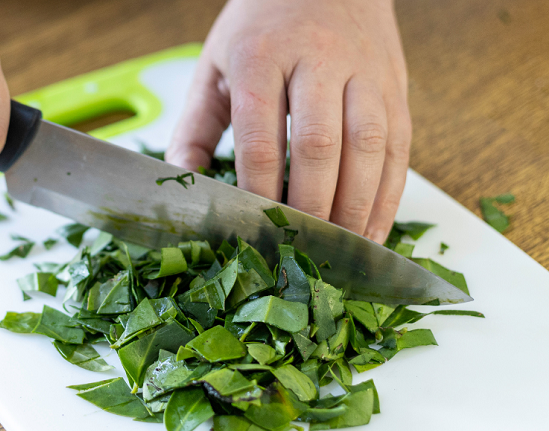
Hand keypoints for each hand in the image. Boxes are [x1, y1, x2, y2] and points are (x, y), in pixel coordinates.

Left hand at [166, 0, 410, 243]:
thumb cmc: (262, 28)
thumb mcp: (215, 66)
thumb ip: (194, 128)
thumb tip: (183, 185)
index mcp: (262, 55)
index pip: (260, 136)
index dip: (258, 190)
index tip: (253, 228)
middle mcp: (318, 60)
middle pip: (318, 145)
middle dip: (310, 205)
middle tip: (300, 247)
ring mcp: (365, 72)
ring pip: (368, 146)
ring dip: (355, 206)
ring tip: (340, 249)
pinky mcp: (396, 86)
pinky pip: (399, 147)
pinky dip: (388, 195)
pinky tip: (372, 230)